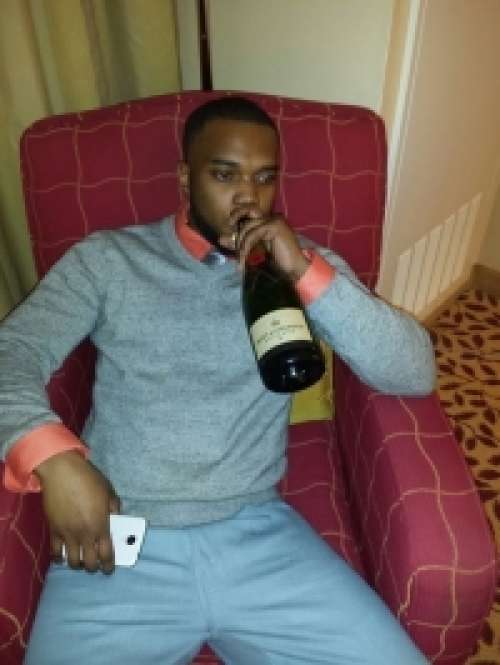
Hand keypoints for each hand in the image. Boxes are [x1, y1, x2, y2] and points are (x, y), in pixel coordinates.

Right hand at [35, 451, 119, 573]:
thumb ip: (114, 508)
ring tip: (80, 560)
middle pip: (89, 563)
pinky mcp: (53, 531)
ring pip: (72, 562)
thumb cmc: (88, 479)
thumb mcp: (108, 492)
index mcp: (100, 525)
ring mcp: (67, 534)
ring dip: (78, 564)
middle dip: (94, 567)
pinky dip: (59, 558)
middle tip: (95, 563)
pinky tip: (63, 556)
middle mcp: (84, 534)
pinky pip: (55, 553)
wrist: (62, 473)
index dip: (108, 565)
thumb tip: (115, 520)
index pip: (106, 554)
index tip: (109, 568)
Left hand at [220, 207, 309, 280]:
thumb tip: (221, 239)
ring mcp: (274, 220)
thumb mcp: (253, 251)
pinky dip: (245, 248)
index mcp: (269, 221)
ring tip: (240, 261)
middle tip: (231, 243)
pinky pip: (252, 234)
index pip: (249, 211)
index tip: (229, 226)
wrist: (294, 270)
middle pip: (248, 211)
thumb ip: (240, 243)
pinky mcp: (274, 226)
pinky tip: (243, 260)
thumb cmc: (277, 263)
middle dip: (236, 224)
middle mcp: (272, 217)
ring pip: (248, 226)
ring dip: (240, 245)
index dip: (237, 214)